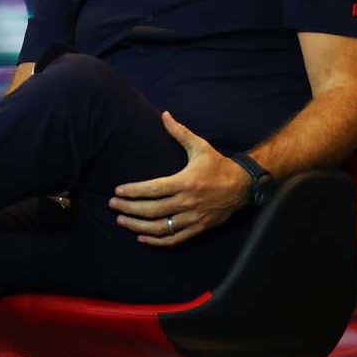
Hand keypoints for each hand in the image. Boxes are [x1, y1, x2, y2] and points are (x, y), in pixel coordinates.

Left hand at [109, 112, 251, 246]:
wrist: (243, 185)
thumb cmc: (218, 165)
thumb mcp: (200, 146)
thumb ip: (180, 132)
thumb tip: (164, 115)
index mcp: (186, 182)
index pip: (154, 189)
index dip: (134, 192)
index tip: (118, 192)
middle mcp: (188, 202)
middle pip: (152, 210)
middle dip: (129, 209)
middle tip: (113, 206)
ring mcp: (193, 218)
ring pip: (160, 228)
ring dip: (138, 227)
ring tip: (121, 221)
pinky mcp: (198, 229)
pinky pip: (174, 239)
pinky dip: (156, 241)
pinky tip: (141, 238)